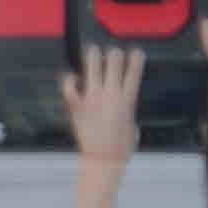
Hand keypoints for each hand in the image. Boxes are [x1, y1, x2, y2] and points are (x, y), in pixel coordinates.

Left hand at [65, 37, 147, 167]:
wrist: (104, 157)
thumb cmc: (122, 145)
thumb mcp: (131, 123)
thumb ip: (126, 108)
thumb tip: (122, 101)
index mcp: (127, 101)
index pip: (133, 76)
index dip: (135, 62)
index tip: (137, 51)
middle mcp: (109, 96)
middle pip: (113, 69)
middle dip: (114, 57)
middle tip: (113, 50)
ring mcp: (92, 99)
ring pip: (92, 72)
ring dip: (93, 59)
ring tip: (93, 49)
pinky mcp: (77, 106)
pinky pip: (70, 89)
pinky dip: (70, 81)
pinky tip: (72, 76)